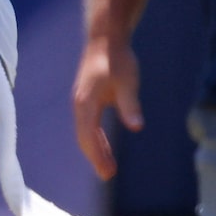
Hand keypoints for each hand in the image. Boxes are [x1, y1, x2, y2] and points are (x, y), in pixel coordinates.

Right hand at [72, 34, 141, 180]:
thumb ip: (130, 104)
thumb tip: (136, 126)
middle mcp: (79, 105)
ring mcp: (82, 103)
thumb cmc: (117, 59)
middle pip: (84, 137)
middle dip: (95, 157)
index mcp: (85, 102)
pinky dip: (96, 138)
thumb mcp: (128, 82)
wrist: (105, 40)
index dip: (97, 155)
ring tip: (107, 167)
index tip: (107, 172)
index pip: (88, 135)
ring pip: (85, 132)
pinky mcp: (87, 100)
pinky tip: (104, 147)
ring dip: (95, 150)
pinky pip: (89, 125)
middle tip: (107, 175)